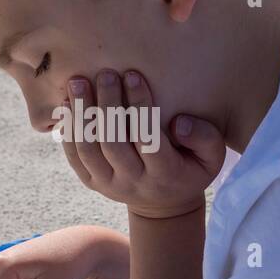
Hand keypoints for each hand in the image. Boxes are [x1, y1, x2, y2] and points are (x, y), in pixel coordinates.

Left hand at [61, 69, 224, 219]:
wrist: (164, 205)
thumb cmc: (190, 169)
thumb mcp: (212, 158)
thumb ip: (205, 138)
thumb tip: (177, 122)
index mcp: (165, 174)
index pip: (148, 138)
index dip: (140, 106)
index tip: (133, 75)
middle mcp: (134, 182)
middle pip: (114, 143)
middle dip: (108, 105)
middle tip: (104, 73)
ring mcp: (109, 184)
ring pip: (89, 150)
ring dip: (81, 115)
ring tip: (77, 83)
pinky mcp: (92, 182)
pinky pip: (75, 157)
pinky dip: (69, 130)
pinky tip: (67, 104)